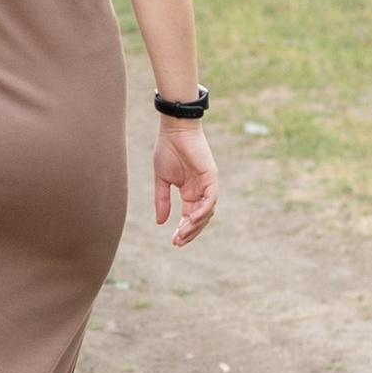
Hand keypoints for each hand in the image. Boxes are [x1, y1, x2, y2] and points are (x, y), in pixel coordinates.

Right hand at [154, 119, 217, 246]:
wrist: (174, 130)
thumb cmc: (167, 150)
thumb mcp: (161, 180)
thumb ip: (162, 200)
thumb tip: (160, 222)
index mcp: (189, 192)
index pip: (189, 216)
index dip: (183, 230)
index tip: (174, 241)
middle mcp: (200, 191)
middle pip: (199, 218)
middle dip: (190, 232)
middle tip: (178, 242)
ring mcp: (207, 185)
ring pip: (207, 212)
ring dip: (196, 225)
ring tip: (183, 233)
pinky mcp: (211, 177)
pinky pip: (210, 199)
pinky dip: (202, 211)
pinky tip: (191, 219)